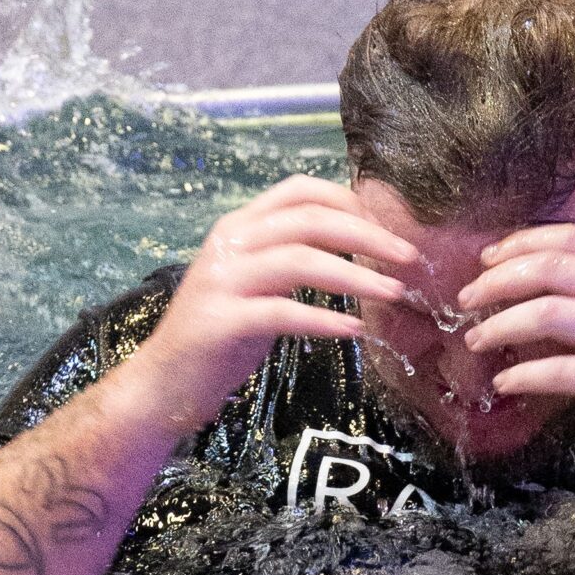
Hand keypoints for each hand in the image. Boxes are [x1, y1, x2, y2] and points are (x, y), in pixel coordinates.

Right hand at [122, 176, 418, 432]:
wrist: (163, 383)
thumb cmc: (222, 333)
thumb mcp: (258, 282)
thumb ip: (293, 256)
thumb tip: (357, 240)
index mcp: (239, 227)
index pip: (299, 191)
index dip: (348, 200)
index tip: (388, 223)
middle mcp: (229, 244)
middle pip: (309, 221)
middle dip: (367, 235)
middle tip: (410, 256)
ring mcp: (221, 281)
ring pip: (300, 261)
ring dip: (355, 275)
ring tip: (394, 292)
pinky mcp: (220, 322)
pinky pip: (282, 312)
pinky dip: (323, 318)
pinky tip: (354, 329)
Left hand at [457, 226, 574, 479]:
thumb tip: (545, 282)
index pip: (573, 239)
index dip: (522, 243)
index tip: (489, 259)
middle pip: (553, 268)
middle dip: (499, 280)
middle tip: (468, 299)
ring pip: (549, 314)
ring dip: (501, 325)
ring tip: (476, 340)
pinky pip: (560, 370)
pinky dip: (524, 374)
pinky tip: (505, 381)